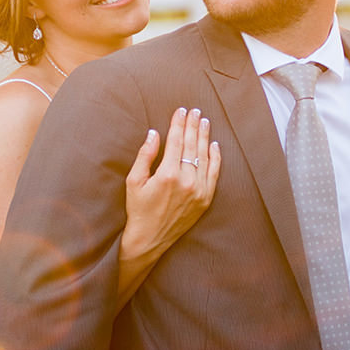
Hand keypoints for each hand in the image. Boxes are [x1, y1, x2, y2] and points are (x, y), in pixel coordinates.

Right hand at [121, 107, 220, 264]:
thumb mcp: (134, 181)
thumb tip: (154, 133)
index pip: (175, 141)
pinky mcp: (205, 199)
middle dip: (192, 125)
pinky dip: (216, 157)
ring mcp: (199, 190)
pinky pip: (214, 173)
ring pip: (204, 156)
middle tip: (195, 110)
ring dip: (204, 136)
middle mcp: (186, 181)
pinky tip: (214, 144)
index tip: (181, 110)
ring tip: (204, 121)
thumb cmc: (138, 209)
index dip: (178, 123)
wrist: (149, 239)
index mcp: (167, 174)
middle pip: (191, 145)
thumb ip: (145, 155)